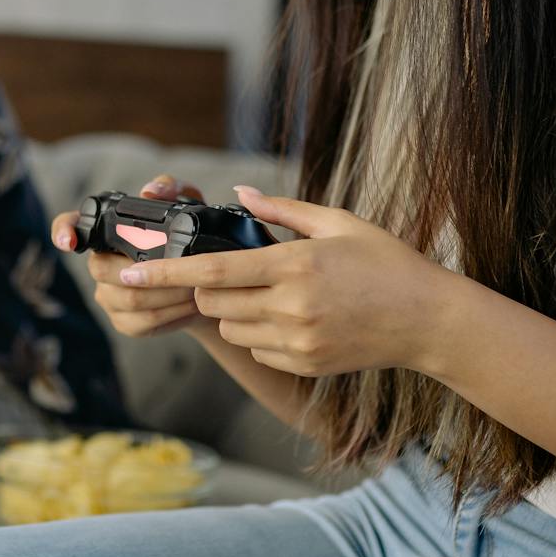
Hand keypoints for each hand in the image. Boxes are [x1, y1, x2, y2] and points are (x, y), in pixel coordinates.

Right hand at [50, 174, 215, 338]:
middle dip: (152, 271)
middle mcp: (100, 264)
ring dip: (169, 294)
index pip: (71, 225)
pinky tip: (192, 307)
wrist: (208, 283)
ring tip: (197, 286)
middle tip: (188, 270)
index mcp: (108, 233)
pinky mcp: (125, 322)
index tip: (68, 242)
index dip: (62, 232)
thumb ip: (171, 187)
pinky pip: (143, 322)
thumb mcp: (189, 205)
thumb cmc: (189, 238)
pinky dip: (173, 314)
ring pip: (130, 299)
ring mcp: (109, 296)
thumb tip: (149, 192)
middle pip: (105, 270)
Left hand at [114, 186, 452, 376]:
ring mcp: (297, 341)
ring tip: (269, 294)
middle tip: (229, 271)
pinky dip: (259, 334)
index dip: (162, 274)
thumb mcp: (338, 222)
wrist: (427, 320)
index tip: (127, 274)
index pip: (211, 270)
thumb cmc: (385, 262)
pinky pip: (257, 350)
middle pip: (213, 301)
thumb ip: (282, 210)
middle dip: (207, 286)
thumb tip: (238, 192)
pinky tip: (292, 318)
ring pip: (230, 329)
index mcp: (294, 264)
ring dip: (232, 312)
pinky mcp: (304, 364)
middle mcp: (290, 307)